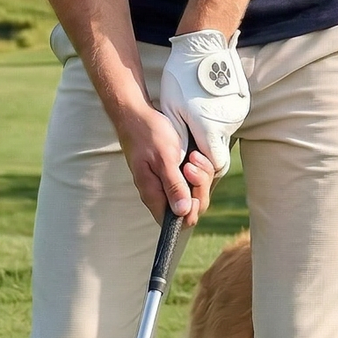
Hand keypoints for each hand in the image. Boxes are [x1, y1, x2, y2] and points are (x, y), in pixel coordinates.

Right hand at [117, 101, 215, 224]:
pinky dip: (199, 168)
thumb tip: (182, 212)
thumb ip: (173, 186)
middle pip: (191, 207)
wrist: (137, 116)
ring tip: (193, 156)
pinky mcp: (174, 173)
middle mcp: (161, 193)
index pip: (178, 221)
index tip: (192, 184)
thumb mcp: (164, 158)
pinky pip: (193, 180)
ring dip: (200, 175)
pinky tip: (193, 155)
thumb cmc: (148, 134)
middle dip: (199, 187)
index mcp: (154, 195)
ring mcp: (168, 183)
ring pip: (194, 192)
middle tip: (192, 164)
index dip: (192, 209)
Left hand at [160, 29, 248, 175]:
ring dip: (211, 132)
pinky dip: (217, 119)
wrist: (203, 47)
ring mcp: (237, 114)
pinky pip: (228, 119)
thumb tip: (179, 160)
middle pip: (220, 149)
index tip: (191, 160)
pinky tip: (204, 105)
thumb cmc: (182, 77)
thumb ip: (179, 137)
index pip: (216, 164)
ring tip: (194, 114)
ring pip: (224, 134)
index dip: (205, 167)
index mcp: (210, 128)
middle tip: (190, 139)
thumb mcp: (171, 108)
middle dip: (205, 150)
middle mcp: (228, 124)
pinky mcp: (241, 104)